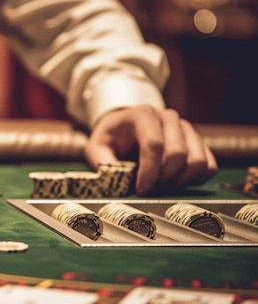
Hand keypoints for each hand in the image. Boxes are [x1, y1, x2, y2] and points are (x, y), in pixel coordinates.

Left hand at [83, 105, 216, 195]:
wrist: (125, 126)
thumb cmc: (111, 137)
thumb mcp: (96, 147)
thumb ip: (102, 162)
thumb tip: (118, 178)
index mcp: (142, 114)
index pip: (153, 144)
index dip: (149, 172)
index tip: (141, 189)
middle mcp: (168, 117)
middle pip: (177, 154)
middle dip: (163, 178)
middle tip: (150, 187)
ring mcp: (186, 128)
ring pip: (197, 160)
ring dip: (180, 180)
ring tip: (161, 184)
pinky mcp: (197, 141)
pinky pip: (209, 165)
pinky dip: (195, 179)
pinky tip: (176, 181)